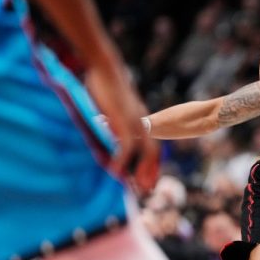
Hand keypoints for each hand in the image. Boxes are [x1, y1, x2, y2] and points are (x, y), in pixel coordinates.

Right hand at [85, 65, 158, 192]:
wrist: (106, 68)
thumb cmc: (106, 84)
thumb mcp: (114, 106)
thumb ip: (115, 119)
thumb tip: (108, 127)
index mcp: (141, 120)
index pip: (153, 146)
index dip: (153, 164)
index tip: (151, 181)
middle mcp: (142, 122)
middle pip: (153, 152)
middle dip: (151, 172)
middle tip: (148, 191)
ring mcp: (134, 121)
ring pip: (144, 151)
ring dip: (140, 171)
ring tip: (134, 187)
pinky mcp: (124, 120)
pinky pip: (127, 145)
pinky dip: (123, 159)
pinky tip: (116, 171)